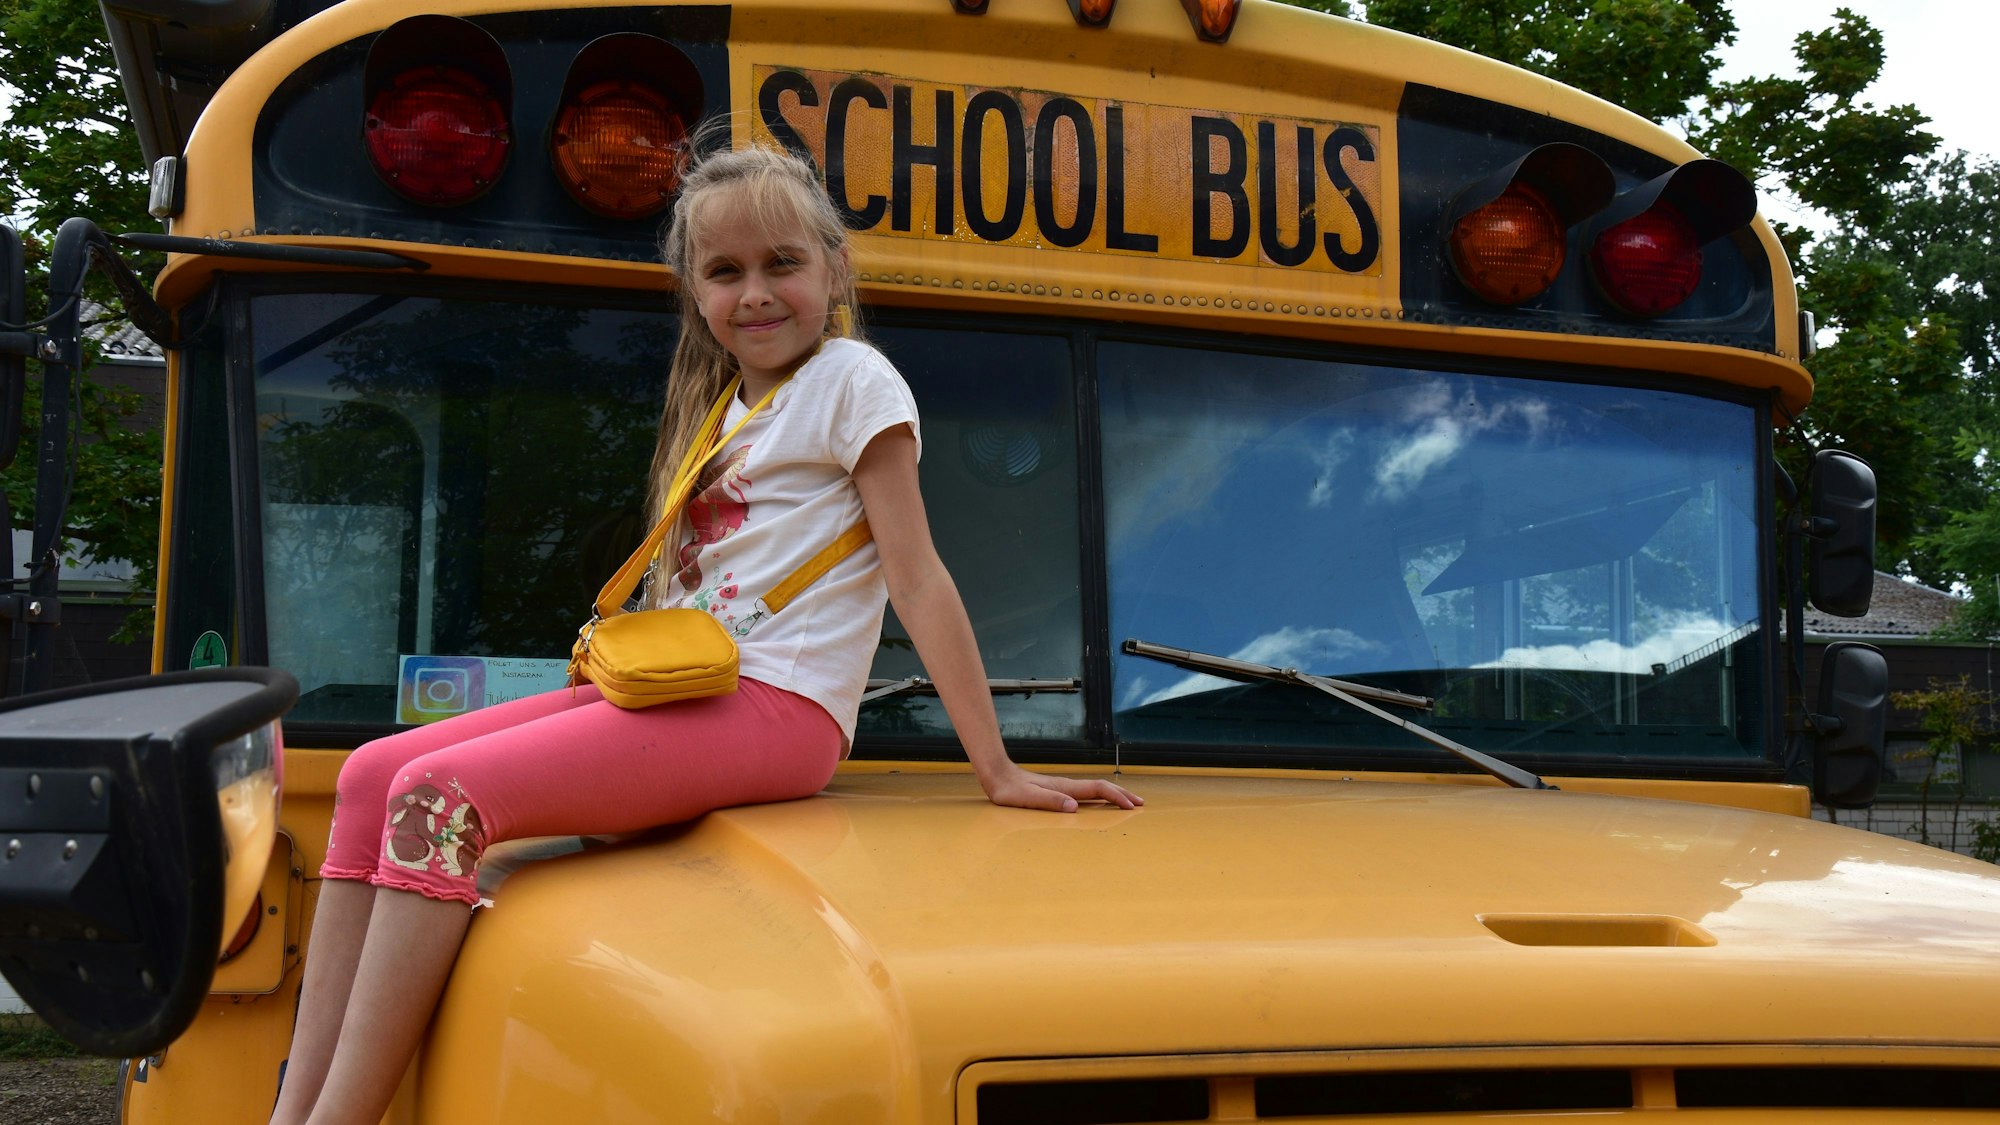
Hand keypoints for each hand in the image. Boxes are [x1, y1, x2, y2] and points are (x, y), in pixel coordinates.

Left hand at [980, 764, 1143, 812]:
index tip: (1132, 806)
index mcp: (1064, 789)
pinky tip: (1099, 800)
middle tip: (1141, 803)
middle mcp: (1067, 787)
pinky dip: (1100, 796)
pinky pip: (1086, 792)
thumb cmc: (1010, 790)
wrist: (998, 775)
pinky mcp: (1057, 790)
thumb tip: (1074, 808)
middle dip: (1122, 794)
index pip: (1098, 790)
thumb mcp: (1027, 799)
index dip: (1117, 797)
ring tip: (1127, 801)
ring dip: (1114, 794)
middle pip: (1102, 787)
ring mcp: (1063, 788)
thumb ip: (1050, 802)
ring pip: (1095, 789)